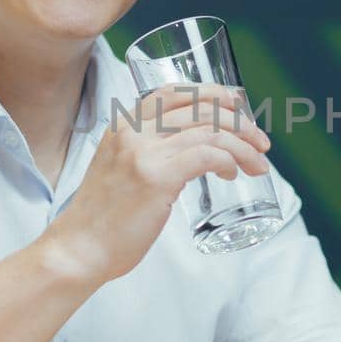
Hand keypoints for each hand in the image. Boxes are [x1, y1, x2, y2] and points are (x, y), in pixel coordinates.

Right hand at [42, 82, 271, 283]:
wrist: (79, 248)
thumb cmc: (104, 217)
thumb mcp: (119, 168)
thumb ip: (147, 153)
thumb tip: (192, 153)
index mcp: (123, 124)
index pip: (173, 93)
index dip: (211, 93)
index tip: (236, 104)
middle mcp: (133, 131)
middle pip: (200, 109)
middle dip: (239, 123)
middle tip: (261, 142)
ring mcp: (144, 152)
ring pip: (210, 132)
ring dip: (242, 146)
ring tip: (258, 164)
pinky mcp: (156, 178)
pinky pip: (206, 156)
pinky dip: (228, 160)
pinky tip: (233, 173)